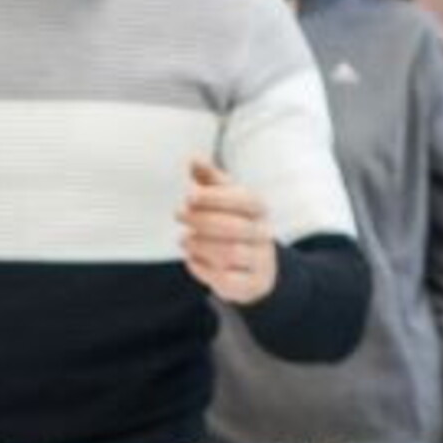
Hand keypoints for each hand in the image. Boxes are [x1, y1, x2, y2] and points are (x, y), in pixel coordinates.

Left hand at [179, 157, 278, 304]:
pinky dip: (203, 268)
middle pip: (235, 227)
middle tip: (178, 214)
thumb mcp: (225, 201)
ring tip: (184, 239)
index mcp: (259, 210)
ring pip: (230, 253)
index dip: (216, 197)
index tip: (189, 195)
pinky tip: (191, 259)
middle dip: (202, 220)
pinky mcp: (250, 284)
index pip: (245, 199)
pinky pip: (226, 278)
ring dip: (200, 245)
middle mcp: (263, 234)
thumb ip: (210, 180)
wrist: (257, 269)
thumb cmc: (234, 227)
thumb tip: (193, 158)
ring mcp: (259, 261)